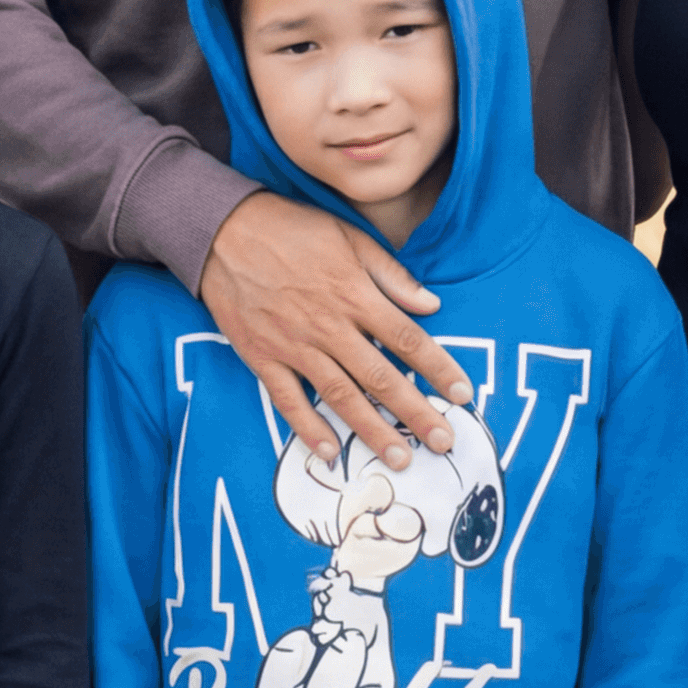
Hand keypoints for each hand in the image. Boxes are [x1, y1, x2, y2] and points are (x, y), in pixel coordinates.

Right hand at [200, 191, 470, 463]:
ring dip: (372, 429)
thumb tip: (431, 304)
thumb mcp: (350, 237)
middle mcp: (328, 326)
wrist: (223, 231)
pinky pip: (288, 400)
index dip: (438, 369)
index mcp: (354, 295)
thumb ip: (392, 275)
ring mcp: (294, 346)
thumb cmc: (292, 229)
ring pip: (340, 396)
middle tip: (443, 441)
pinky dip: (308, 428)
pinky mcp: (262, 357)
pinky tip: (330, 452)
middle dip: (416, 412)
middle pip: (380, 377)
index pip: (406, 339)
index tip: (463, 394)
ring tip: (400, 458)